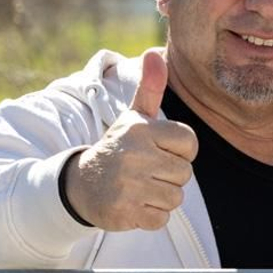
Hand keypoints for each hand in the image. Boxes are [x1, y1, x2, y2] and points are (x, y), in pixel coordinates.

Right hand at [63, 49, 198, 231]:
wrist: (82, 184)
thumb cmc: (118, 148)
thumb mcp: (133, 117)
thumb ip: (150, 88)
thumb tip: (156, 53)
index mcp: (141, 130)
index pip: (190, 143)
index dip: (179, 151)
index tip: (158, 150)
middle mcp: (136, 155)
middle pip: (185, 173)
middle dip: (169, 175)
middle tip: (145, 171)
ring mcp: (130, 185)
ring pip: (175, 197)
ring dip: (161, 197)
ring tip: (139, 186)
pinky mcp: (126, 212)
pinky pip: (161, 218)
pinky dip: (151, 216)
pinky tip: (133, 203)